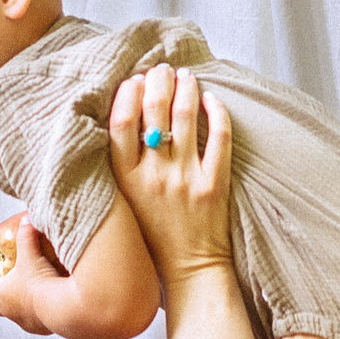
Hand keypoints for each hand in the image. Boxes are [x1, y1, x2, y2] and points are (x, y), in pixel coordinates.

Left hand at [0, 220, 63, 331]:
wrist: (59, 307)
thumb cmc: (39, 280)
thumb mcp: (31, 254)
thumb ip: (26, 235)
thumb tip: (26, 219)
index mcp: (0, 292)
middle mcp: (7, 310)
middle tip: (10, 287)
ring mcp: (22, 322)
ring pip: (14, 316)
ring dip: (18, 307)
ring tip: (30, 296)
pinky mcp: (38, 329)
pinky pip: (34, 322)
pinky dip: (37, 315)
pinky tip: (48, 305)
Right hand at [108, 61, 233, 288]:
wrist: (190, 268)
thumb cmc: (155, 233)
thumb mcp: (126, 199)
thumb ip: (124, 163)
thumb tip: (124, 116)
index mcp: (127, 180)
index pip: (121, 124)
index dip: (127, 95)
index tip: (134, 80)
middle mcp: (154, 176)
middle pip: (154, 112)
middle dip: (158, 82)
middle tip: (162, 70)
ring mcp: (186, 179)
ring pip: (185, 116)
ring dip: (186, 89)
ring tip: (186, 76)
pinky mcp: (214, 184)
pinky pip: (218, 137)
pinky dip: (215, 112)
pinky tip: (211, 99)